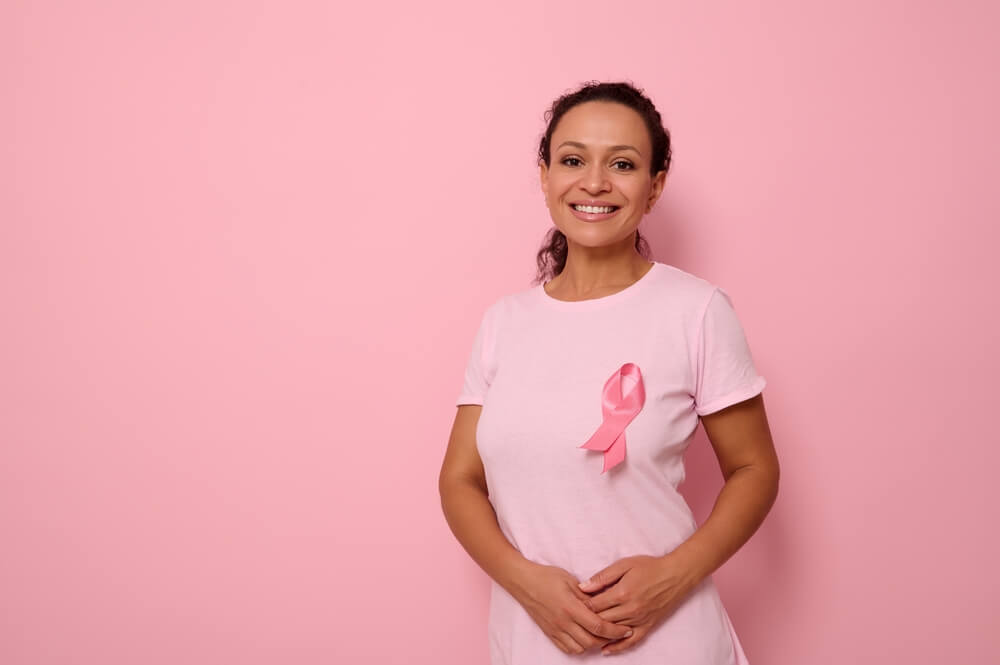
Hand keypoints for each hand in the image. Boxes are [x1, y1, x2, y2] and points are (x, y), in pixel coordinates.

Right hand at [510, 561, 635, 654]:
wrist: (523, 582)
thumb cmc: (546, 576)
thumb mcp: (570, 580)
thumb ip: (587, 594)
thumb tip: (604, 602)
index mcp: (570, 607)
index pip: (598, 626)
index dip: (615, 631)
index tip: (626, 629)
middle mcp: (563, 622)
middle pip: (591, 641)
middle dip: (608, 639)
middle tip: (617, 632)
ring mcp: (555, 630)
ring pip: (580, 648)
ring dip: (593, 644)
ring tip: (601, 635)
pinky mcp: (549, 633)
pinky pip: (567, 648)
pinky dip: (579, 647)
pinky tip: (585, 638)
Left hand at [576, 553, 701, 655]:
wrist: (676, 575)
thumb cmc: (650, 567)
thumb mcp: (624, 565)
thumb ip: (603, 577)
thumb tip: (583, 586)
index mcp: (622, 593)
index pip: (595, 605)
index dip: (582, 605)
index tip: (573, 604)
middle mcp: (630, 609)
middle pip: (602, 620)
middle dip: (587, 620)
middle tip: (575, 619)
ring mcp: (639, 620)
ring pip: (613, 631)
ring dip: (599, 633)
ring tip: (585, 632)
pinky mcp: (648, 626)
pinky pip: (631, 641)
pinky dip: (617, 647)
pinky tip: (606, 650)